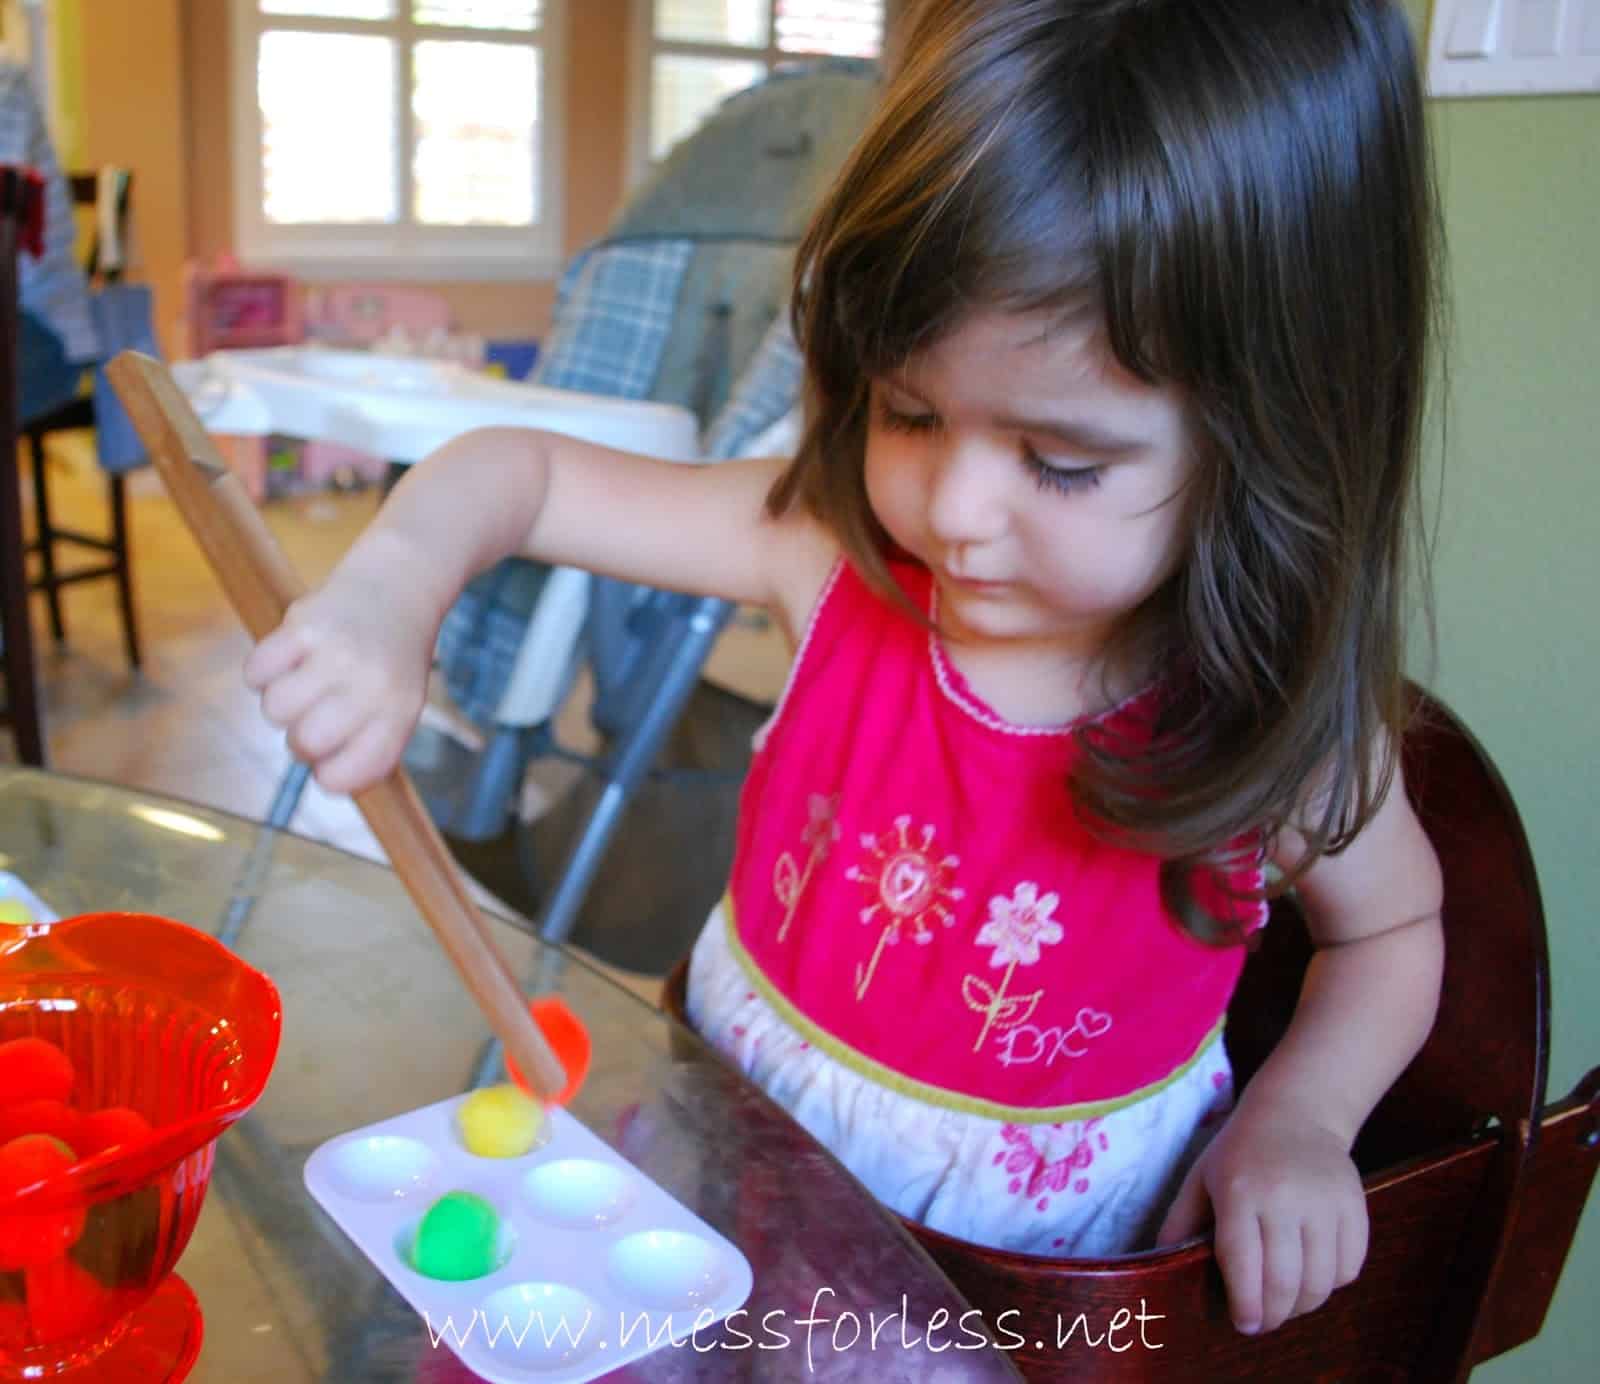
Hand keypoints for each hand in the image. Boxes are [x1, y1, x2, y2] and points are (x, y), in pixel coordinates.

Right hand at [243, 538, 438, 794]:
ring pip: (274, 710)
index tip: (330, 759)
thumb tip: (325, 778)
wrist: (397, 587)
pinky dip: (262, 671)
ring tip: (305, 680)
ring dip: (281, 702)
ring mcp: (336, 654)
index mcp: (398, 714)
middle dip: (301, 738)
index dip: (327, 775)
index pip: (345, 776)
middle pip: (303, 744)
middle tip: (317, 713)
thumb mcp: (400, 705)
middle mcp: (371, 686)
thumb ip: (369, 746)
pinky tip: (289, 659)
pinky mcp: (304, 625)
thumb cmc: (391, 660)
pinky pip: (255, 672)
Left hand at [1155, 1095, 1367, 1335]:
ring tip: (1287, 1302)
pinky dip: (1331, 1283)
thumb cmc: (1240, 1151)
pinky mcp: (1354, 1206)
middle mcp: (1284, 1197)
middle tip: (1264, 1322)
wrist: (1296, 1112)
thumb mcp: (1201, 1178)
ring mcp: (1324, 1202)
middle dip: (1274, 1315)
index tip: (1245, 1324)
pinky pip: (1348, 1268)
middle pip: (1285, 1283)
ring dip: (1303, 1305)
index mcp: (1239, 1192)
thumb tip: (1160, 1264)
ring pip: (1320, 1283)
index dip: (1246, 1306)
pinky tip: (1312, 1274)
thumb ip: (1181, 1222)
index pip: (1243, 1265)